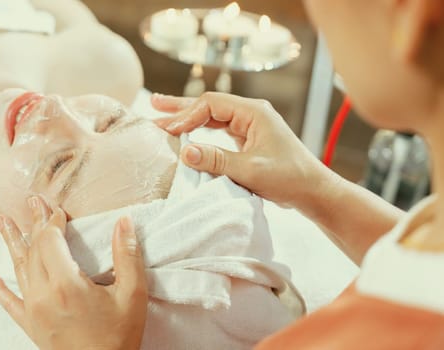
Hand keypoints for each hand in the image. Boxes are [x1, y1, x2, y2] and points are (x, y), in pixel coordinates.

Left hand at [0, 196, 147, 349]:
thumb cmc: (120, 338)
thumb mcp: (132, 295)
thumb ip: (127, 255)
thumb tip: (124, 222)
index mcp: (67, 284)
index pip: (51, 240)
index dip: (53, 221)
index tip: (59, 209)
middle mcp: (43, 295)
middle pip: (33, 250)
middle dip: (34, 224)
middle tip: (32, 202)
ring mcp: (33, 311)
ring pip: (18, 269)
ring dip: (12, 242)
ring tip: (2, 220)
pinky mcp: (31, 326)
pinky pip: (10, 304)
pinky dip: (0, 290)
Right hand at [151, 92, 337, 208]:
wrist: (313, 192)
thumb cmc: (289, 179)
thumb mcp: (250, 170)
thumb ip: (217, 160)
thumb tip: (185, 151)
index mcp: (254, 113)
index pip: (211, 105)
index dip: (187, 116)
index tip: (169, 131)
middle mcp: (251, 114)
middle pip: (208, 105)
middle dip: (181, 107)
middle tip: (154, 106)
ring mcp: (249, 126)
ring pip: (211, 117)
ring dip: (187, 118)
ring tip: (161, 114)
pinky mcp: (247, 139)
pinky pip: (217, 130)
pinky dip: (199, 130)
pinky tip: (185, 133)